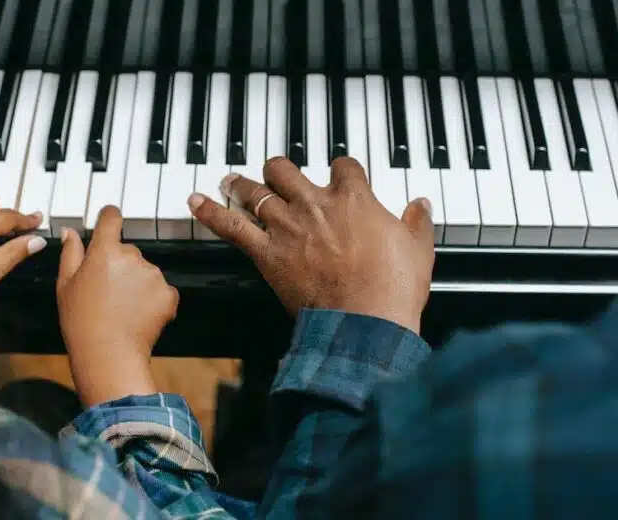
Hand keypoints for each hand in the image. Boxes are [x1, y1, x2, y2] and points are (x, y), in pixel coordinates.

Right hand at [56, 206, 178, 405]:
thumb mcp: (65, 285)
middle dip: (120, 265)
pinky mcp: (169, 293)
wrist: (109, 354)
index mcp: (104, 251)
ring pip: (145, 271)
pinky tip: (138, 315)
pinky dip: (153, 300)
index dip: (109, 218)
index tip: (109, 221)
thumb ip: (70, 253)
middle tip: (106, 292)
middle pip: (128, 250)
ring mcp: (153, 275)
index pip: (111, 218)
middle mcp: (132, 256)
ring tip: (121, 307)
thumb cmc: (82, 322)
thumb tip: (71, 232)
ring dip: (137, 283)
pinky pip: (162, 290)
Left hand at [188, 157, 434, 333]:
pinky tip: (195, 200)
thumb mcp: (418, 250)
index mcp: (354, 198)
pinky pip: (231, 226)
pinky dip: (210, 212)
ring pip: (256, 191)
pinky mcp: (267, 253)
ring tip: (231, 179)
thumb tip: (421, 205)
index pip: (343, 166)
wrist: (365, 322)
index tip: (340, 175)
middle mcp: (316, 204)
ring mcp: (288, 227)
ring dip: (242, 184)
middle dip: (280, 170)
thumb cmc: (393, 289)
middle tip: (275, 174)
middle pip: (287, 170)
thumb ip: (417, 223)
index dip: (340, 169)